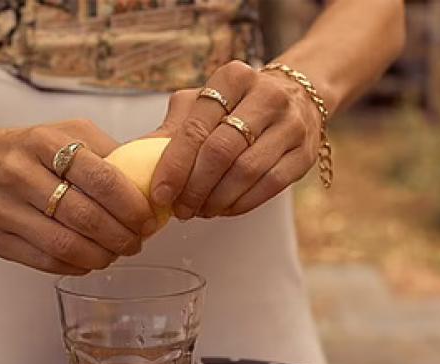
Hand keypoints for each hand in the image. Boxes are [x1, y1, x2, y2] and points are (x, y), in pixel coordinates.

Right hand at [0, 118, 155, 274]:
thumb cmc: (23, 148)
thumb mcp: (63, 133)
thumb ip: (104, 152)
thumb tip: (147, 182)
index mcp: (44, 142)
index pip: (102, 178)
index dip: (133, 205)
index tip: (148, 217)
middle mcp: (20, 173)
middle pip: (86, 217)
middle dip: (122, 235)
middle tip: (138, 240)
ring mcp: (3, 209)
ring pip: (66, 245)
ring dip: (102, 255)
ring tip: (116, 252)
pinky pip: (45, 261)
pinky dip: (76, 265)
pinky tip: (90, 259)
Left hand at [150, 60, 321, 218]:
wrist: (297, 99)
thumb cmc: (235, 106)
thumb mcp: (202, 104)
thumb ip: (173, 128)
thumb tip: (135, 159)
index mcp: (233, 77)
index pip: (196, 128)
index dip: (174, 166)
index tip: (159, 194)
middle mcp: (266, 95)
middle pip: (221, 151)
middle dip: (194, 188)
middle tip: (180, 209)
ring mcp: (291, 124)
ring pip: (246, 171)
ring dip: (216, 199)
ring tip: (199, 210)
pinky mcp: (304, 153)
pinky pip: (269, 186)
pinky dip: (241, 204)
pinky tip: (224, 209)